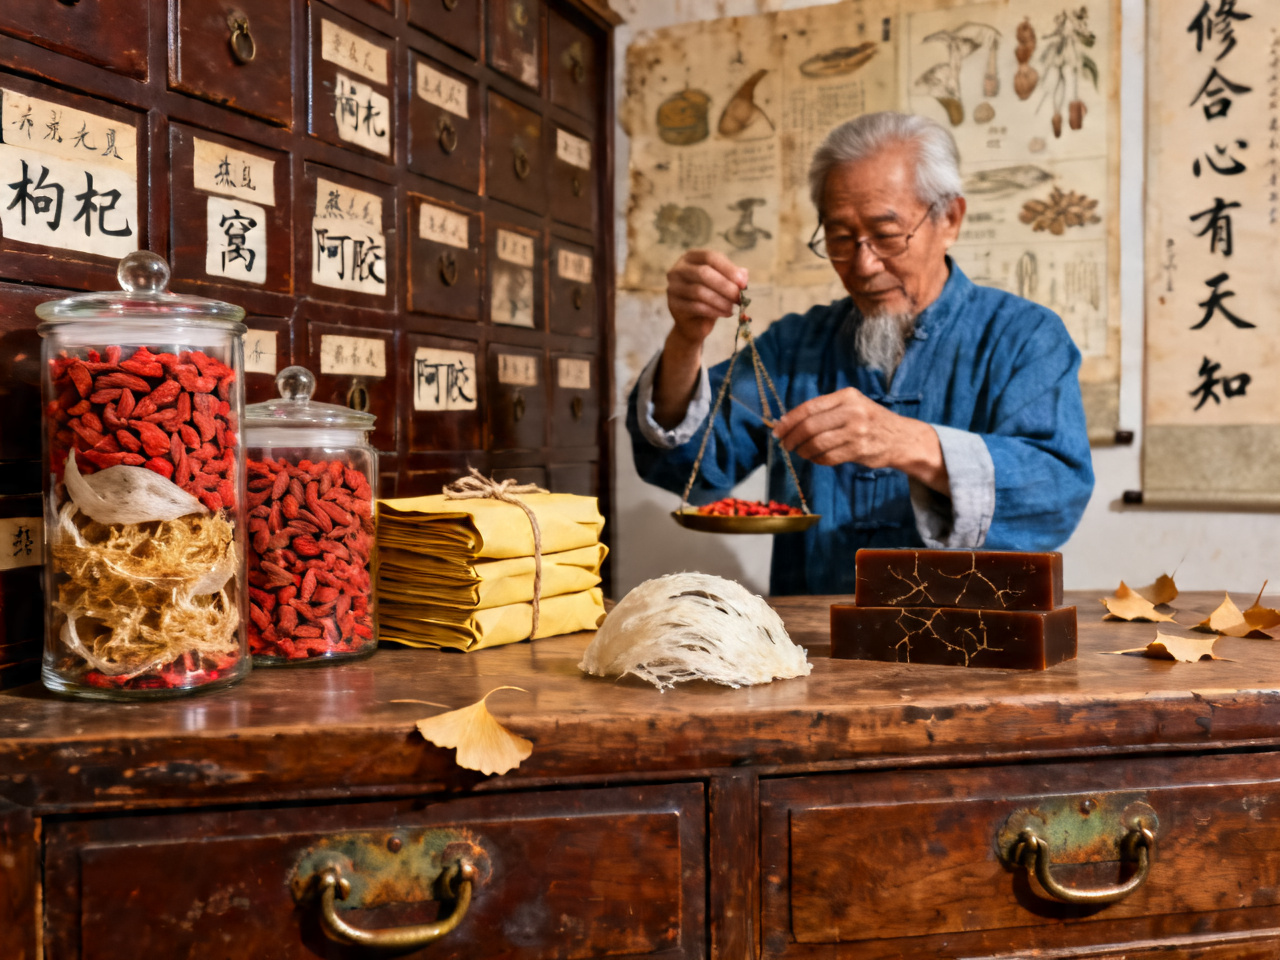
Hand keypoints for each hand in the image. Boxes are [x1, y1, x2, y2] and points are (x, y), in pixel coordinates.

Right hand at [665, 249, 748, 350]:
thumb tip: (743, 275)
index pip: (710, 257)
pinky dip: (714, 311)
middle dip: (725, 286)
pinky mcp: (673, 304)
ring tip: (732, 308)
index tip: (743, 283)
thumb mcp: (724, 283)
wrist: (694, 322)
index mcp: (691, 257)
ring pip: (699, 291)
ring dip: (720, 300)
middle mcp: (678, 269)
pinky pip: (695, 306)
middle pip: (703, 273)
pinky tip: (725, 314)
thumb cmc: (710, 297)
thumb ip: (733, 276)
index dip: (729, 269)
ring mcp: (673, 286)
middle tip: (739, 297)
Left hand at [773, 388, 949, 492]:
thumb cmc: (869, 421)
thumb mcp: (852, 405)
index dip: (789, 420)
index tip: (778, 430)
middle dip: (792, 438)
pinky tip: (815, 458)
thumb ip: (825, 411)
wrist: (901, 438)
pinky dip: (817, 459)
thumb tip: (788, 422)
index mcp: (847, 396)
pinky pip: (829, 457)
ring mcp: (857, 431)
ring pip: (817, 443)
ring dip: (803, 451)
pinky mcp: (860, 450)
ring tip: (800, 452)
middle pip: (810, 426)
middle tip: (785, 445)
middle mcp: (852, 411)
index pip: (810, 407)